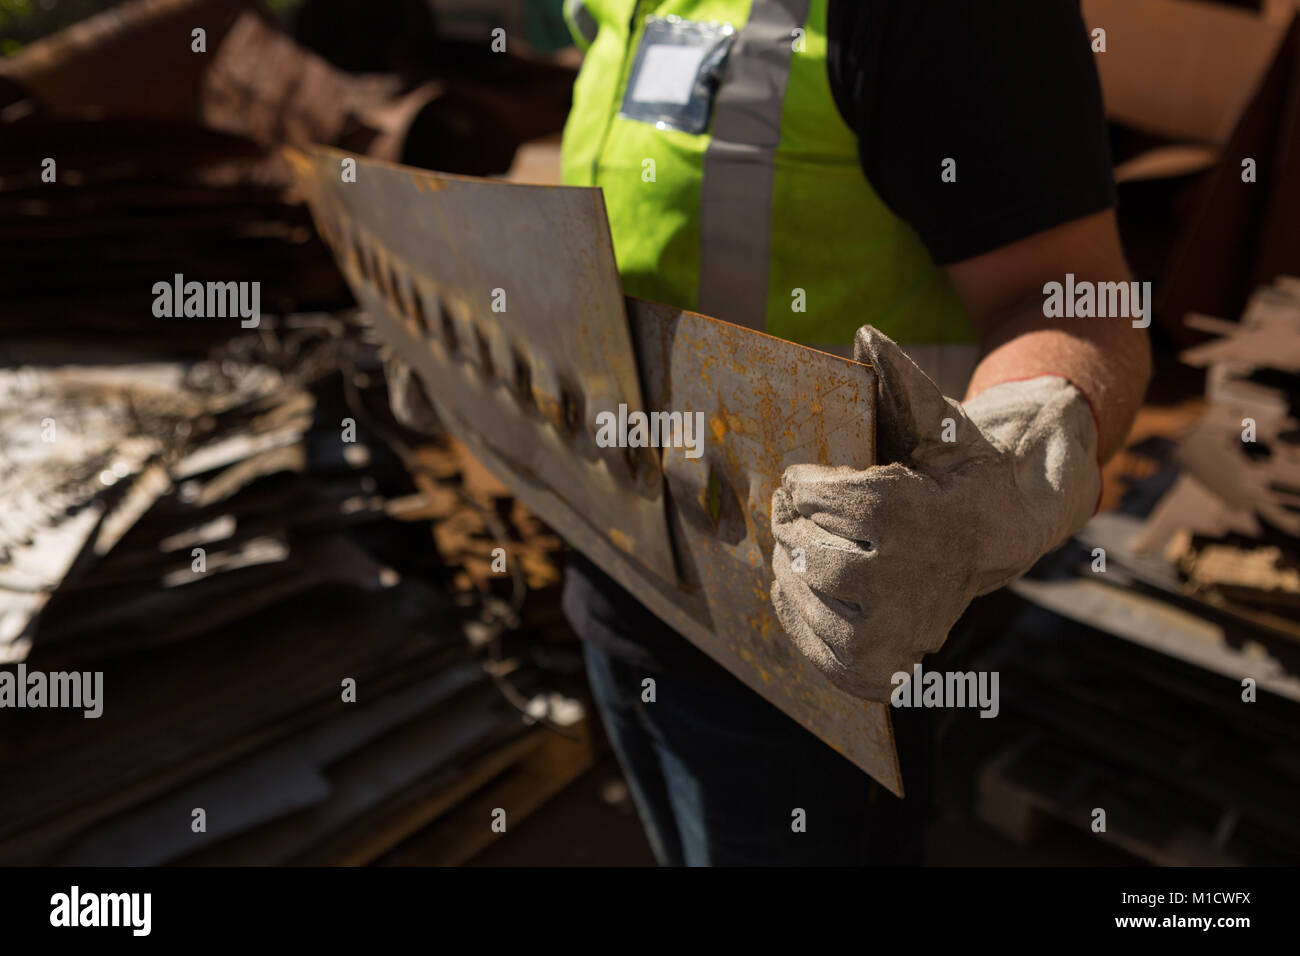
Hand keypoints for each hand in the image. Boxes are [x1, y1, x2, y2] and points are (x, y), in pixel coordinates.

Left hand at [770, 326, 1099, 700]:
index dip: (801, 486)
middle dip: (795, 526)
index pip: (807, 498)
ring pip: (804, 596)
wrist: (1003, 532)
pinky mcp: (881, 667)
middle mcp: (896, 577)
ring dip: (793, 570)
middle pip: (802, 549)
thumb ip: (901, 382)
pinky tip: (809, 591)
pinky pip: (816, 648)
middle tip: (803, 515)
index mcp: (902, 512)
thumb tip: (866, 334)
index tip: (808, 481)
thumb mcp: (939, 421)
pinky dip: (801, 620)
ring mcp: (890, 629)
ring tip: (807, 550)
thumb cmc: (957, 470)